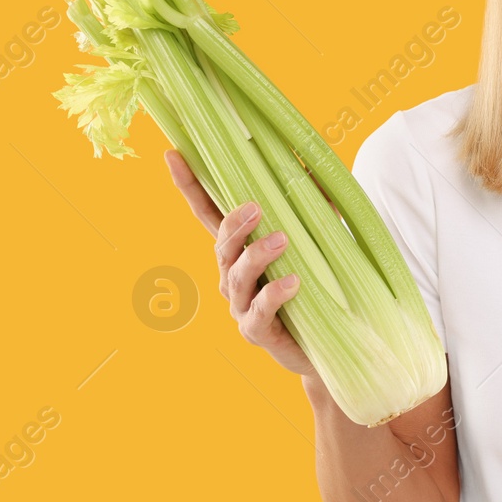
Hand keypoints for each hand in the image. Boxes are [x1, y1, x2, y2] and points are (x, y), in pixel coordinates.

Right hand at [164, 149, 315, 377]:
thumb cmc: (315, 289)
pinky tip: (292, 282)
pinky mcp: (257, 332)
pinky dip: (274, 295)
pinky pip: (259, 312)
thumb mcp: (315, 244)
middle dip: (234, 224)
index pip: (208, 214)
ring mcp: (241, 306)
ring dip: (256, 255)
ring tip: (282, 240)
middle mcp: (232, 276)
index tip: (174, 155)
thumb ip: (313, 211)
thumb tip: (317, 172)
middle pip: (222, 244)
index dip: (190, 186)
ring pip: (237, 276)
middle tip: (257, 207)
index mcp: (240, 250)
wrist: (327, 347)